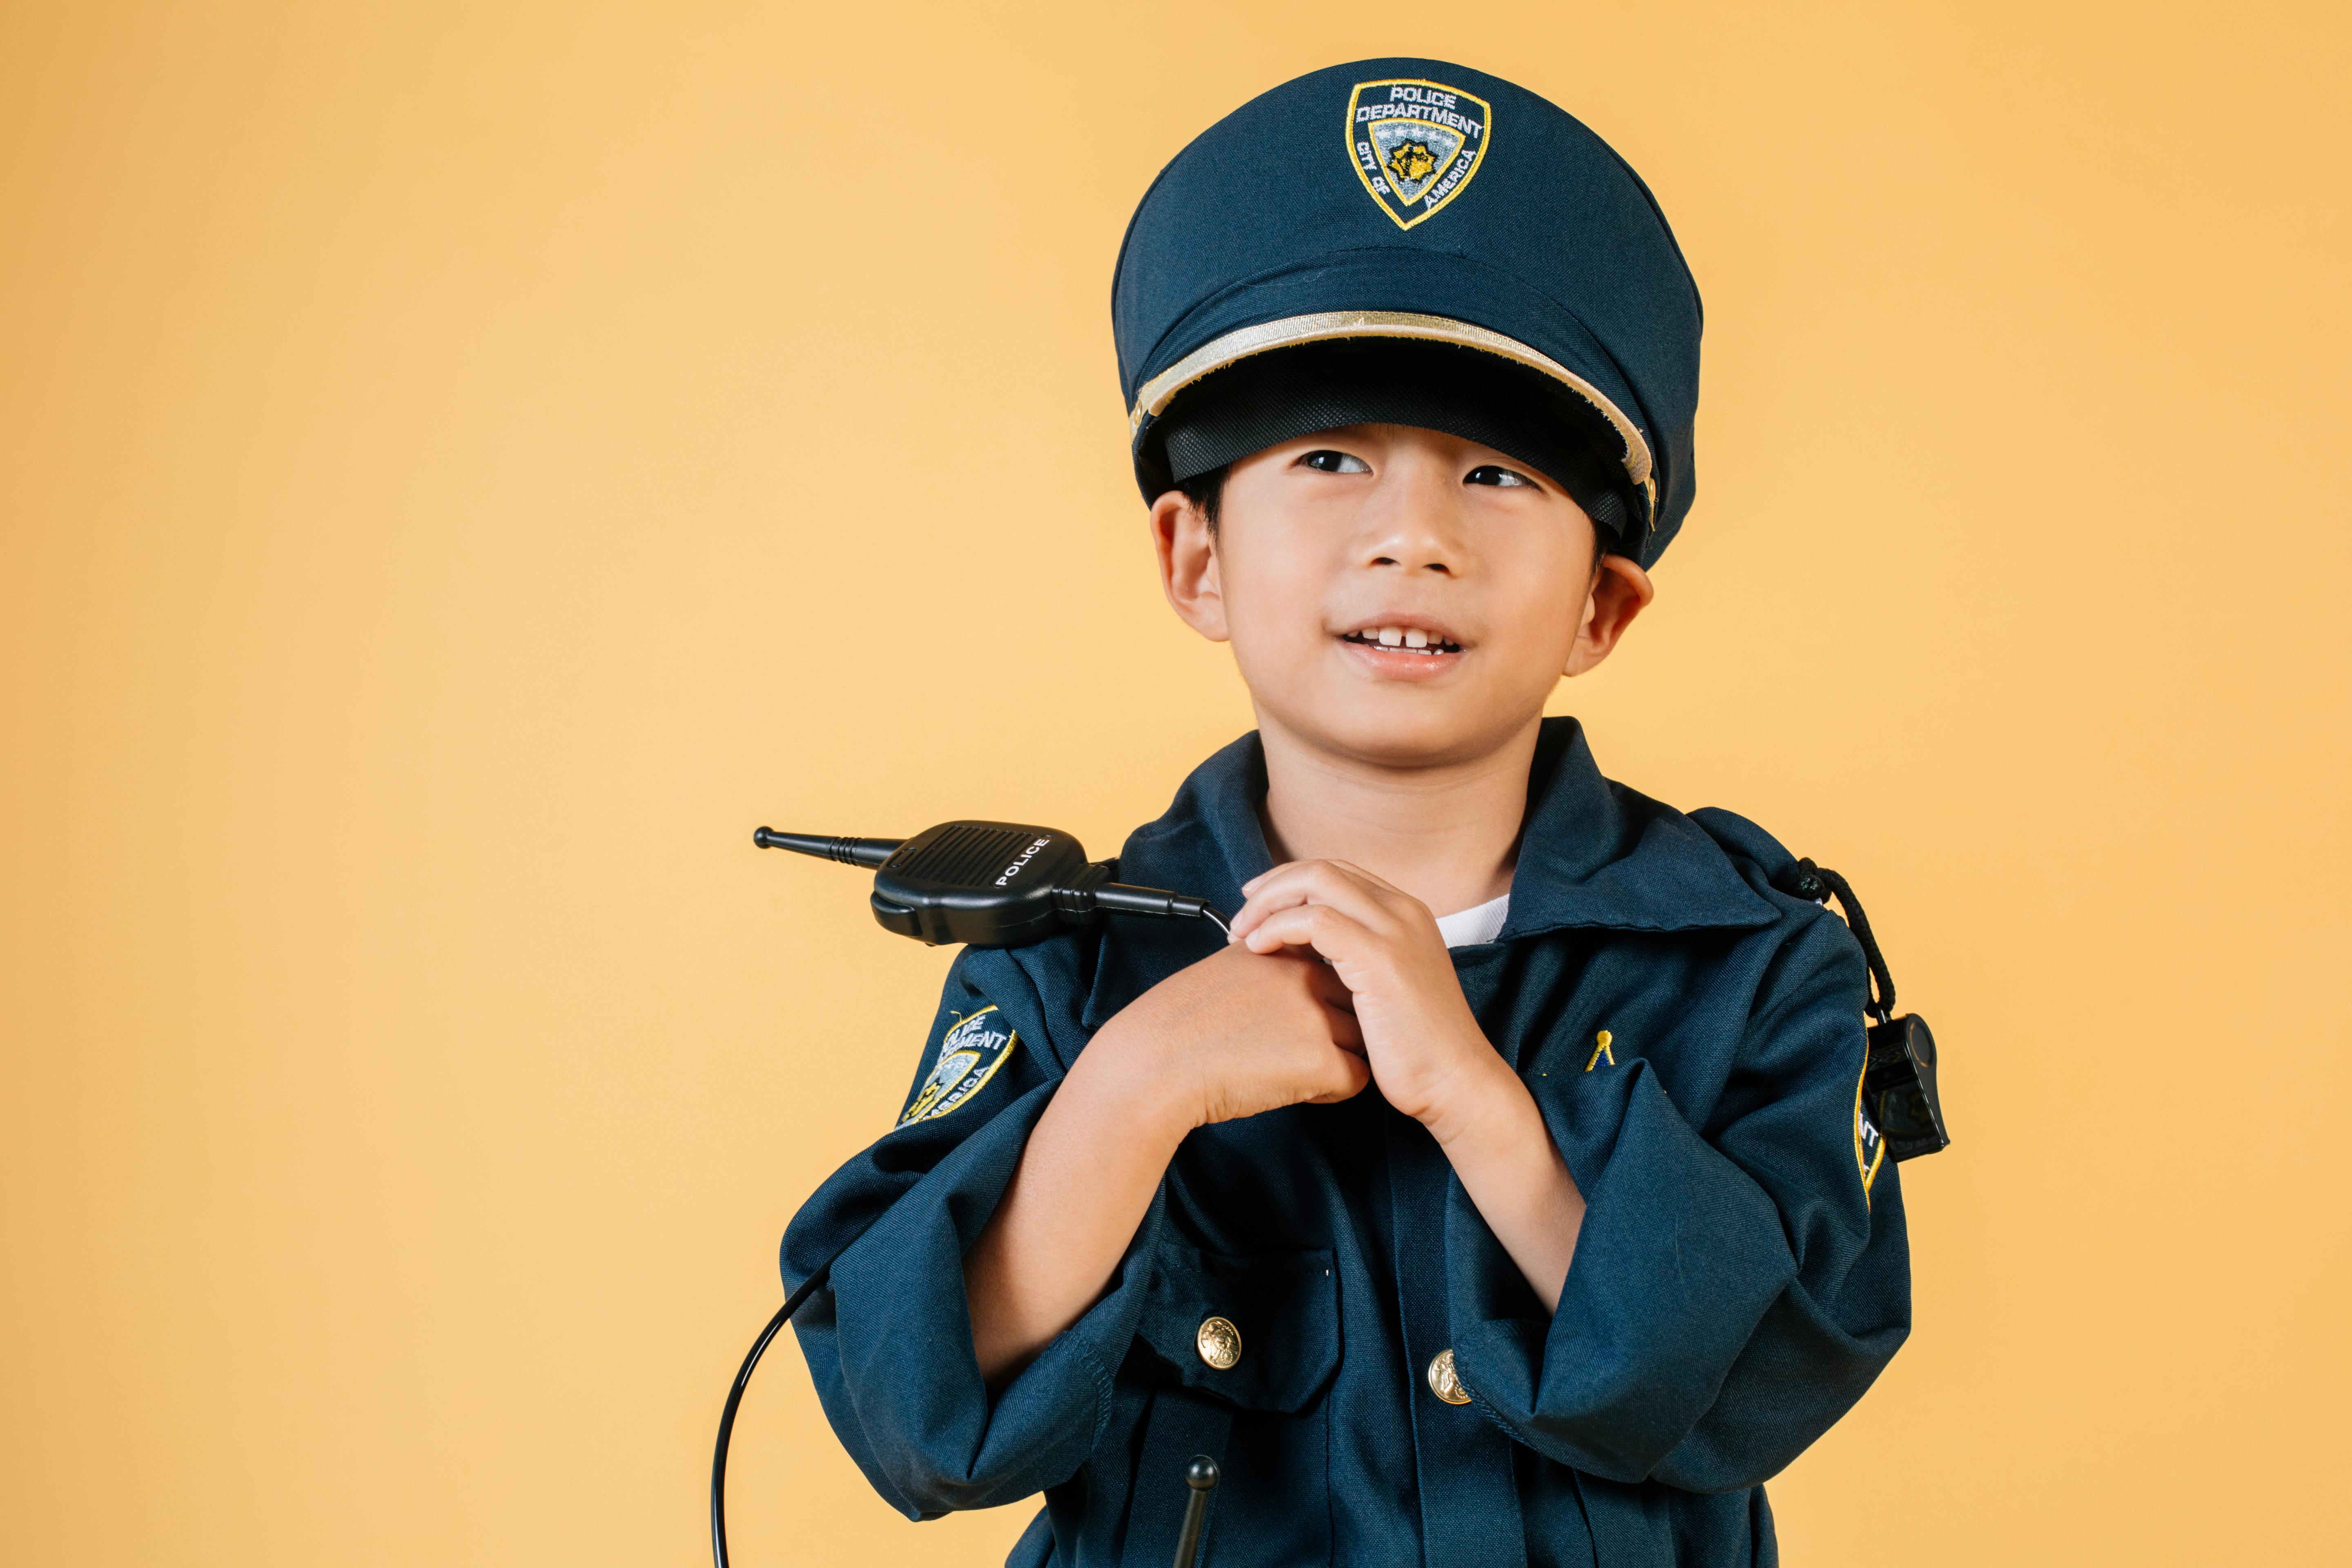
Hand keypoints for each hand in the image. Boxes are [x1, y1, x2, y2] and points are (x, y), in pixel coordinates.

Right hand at [1087, 943, 1369, 1136]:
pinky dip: (1331, 1090)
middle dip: (1336, 1025)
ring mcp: (1317, 1016)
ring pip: (1361, 1038)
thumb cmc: (1181, 1026)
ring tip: (1289, 1068)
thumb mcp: (1225, 970)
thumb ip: (1265, 963)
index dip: (1320, 996)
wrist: (1156, 1064)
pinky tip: (1293, 1088)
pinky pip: (1358, 1077)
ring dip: (1336, 1057)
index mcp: (1281, 950)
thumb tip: (1292, 978)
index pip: (1333, 966)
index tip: (1290, 1017)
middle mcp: (1304, 976)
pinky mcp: (1322, 1059)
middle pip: (1353, 1000)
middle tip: (1292, 1047)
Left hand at [1226, 861, 1501, 1131]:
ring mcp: (1394, 929)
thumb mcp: (1387, 985)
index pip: (1337, 872)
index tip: (1258, 903)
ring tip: (1242, 935)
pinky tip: (1258, 950)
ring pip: (1315, 881)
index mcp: (1406, 912)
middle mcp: (1403, 910)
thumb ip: (1357, 955)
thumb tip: (1307, 947)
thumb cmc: (1416, 1046)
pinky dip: (1277, 928)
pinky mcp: (1379, 956)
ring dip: (1268, 903)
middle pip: (1322, 868)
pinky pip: (1314, 920)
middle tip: (1241, 916)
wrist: (1455, 1080)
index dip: (1290, 882)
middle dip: (1272, 886)